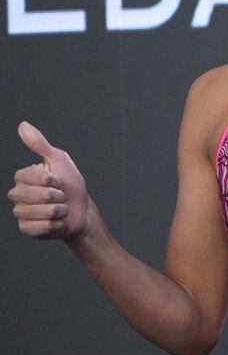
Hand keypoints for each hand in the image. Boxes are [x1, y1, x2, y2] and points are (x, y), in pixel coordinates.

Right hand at [9, 122, 91, 240]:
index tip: (58, 180)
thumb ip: (39, 144)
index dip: (51, 179)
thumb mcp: (59, 160)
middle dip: (57, 196)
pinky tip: (57, 222)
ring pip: (40, 212)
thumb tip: (23, 125)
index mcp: (23, 178)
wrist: (82, 210)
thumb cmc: (71, 185)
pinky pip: (39, 227)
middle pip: (36, 195)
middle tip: (61, 196)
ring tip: (60, 209)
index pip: (31, 176)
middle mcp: (17, 195)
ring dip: (59, 211)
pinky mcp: (27, 229)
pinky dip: (55, 225)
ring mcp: (21, 213)